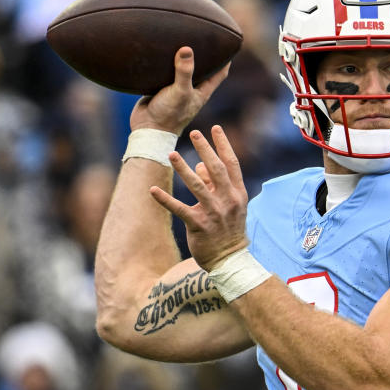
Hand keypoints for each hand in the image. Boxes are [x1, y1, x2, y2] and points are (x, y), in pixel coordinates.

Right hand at [130, 47, 229, 133]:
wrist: (148, 128)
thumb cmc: (169, 114)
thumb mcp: (180, 92)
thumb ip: (184, 72)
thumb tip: (187, 49)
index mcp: (202, 92)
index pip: (220, 73)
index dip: (226, 59)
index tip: (229, 43)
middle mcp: (192, 90)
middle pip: (203, 69)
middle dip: (205, 55)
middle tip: (205, 36)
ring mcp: (177, 90)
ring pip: (183, 70)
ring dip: (184, 59)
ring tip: (183, 39)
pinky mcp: (162, 89)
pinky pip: (166, 73)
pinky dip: (167, 63)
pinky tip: (162, 52)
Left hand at [149, 125, 248, 270]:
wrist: (230, 260)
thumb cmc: (228, 230)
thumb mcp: (228, 205)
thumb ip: (215, 184)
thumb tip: (200, 164)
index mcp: (237, 194)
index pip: (231, 164)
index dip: (223, 145)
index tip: (214, 128)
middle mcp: (228, 201)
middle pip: (216, 170)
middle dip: (205, 149)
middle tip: (194, 133)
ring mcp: (214, 213)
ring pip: (197, 186)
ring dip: (184, 169)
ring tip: (171, 153)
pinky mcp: (199, 226)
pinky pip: (180, 209)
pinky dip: (165, 199)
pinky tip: (152, 190)